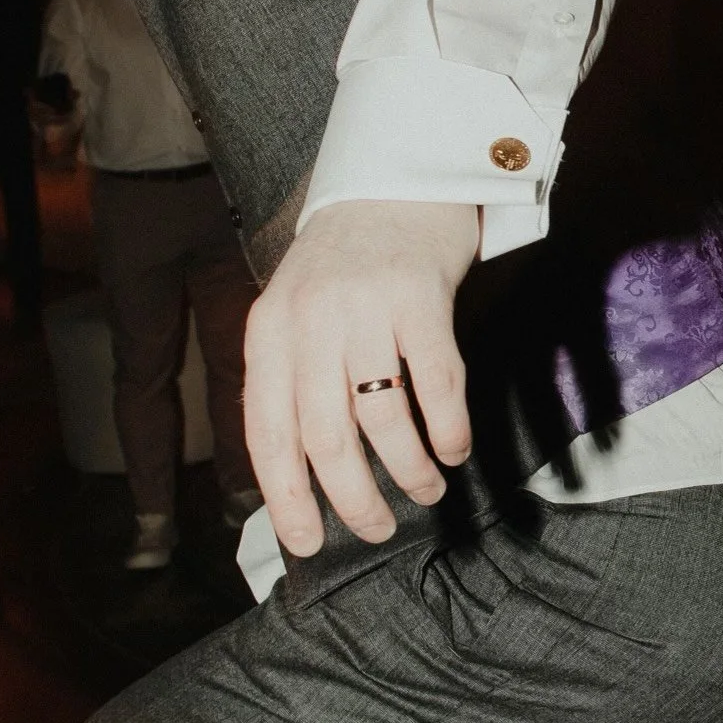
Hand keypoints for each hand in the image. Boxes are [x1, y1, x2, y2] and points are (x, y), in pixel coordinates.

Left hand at [244, 199, 478, 556]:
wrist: (395, 179)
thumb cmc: (346, 264)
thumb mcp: (297, 312)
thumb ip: (293, 378)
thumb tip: (300, 474)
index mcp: (269, 333)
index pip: (268, 433)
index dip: (286, 497)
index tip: (307, 543)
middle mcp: (310, 321)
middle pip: (324, 437)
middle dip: (352, 498)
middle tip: (376, 529)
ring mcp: (366, 308)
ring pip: (381, 418)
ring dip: (407, 470)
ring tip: (425, 491)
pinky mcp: (421, 296)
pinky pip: (436, 384)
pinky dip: (447, 430)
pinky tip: (454, 449)